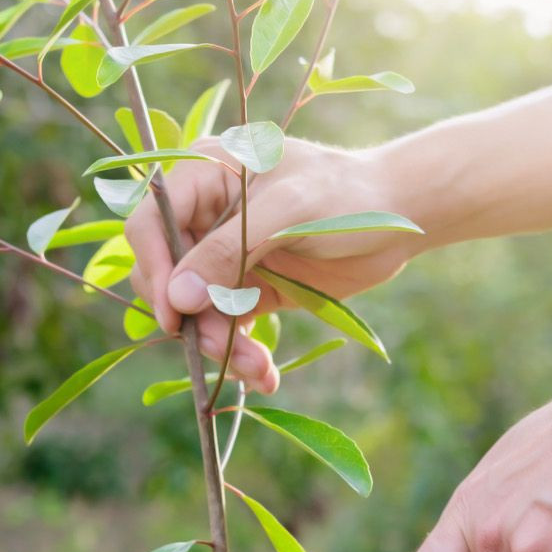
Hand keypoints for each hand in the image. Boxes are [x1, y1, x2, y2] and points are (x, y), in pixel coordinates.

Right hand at [124, 137, 424, 391]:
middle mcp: (206, 217)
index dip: (155, 268)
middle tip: (221, 348)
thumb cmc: (347, 195)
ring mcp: (225, 257)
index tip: (174, 314)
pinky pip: (226, 327)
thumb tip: (177, 297)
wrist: (400, 219)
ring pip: (196, 312)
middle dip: (192, 318)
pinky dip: (241, 354)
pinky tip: (265, 375)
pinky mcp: (248, 290)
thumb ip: (230, 250)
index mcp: (205, 176)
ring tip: (259, 370)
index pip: (151, 223)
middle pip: (167, 276)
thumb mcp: (289, 212)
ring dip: (220, 345)